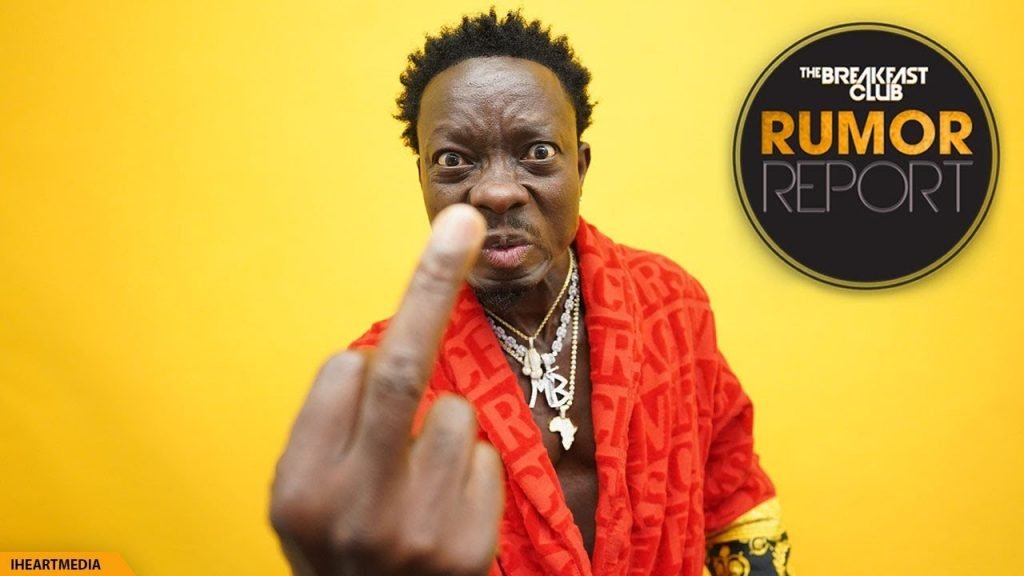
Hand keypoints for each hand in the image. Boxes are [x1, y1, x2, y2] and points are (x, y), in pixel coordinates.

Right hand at [270, 205, 502, 574]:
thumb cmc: (342, 549)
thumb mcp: (306, 500)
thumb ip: (328, 431)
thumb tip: (381, 355)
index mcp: (297, 489)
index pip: (345, 370)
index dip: (364, 369)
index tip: (382, 343)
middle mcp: (349, 509)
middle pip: (402, 366)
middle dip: (434, 281)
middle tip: (465, 220)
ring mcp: (412, 531)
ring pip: (453, 411)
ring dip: (443, 424)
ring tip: (420, 479)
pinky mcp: (466, 549)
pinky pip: (483, 455)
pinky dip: (469, 465)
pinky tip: (446, 507)